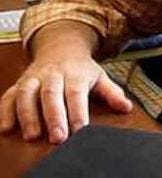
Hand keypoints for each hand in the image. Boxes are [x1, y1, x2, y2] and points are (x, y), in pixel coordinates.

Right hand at [0, 54, 131, 143]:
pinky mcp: (19, 83)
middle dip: (54, 117)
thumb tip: (126, 107)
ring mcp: (34, 78)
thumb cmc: (81, 68)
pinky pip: (9, 95)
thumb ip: (112, 93)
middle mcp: (53, 74)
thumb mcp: (100, 77)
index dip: (78, 112)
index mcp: (75, 73)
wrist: (61, 46)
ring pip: (28, 94)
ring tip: (33, 135)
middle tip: (58, 138)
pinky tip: (6, 127)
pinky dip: (6, 110)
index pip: (76, 93)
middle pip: (51, 94)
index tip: (80, 130)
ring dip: (28, 115)